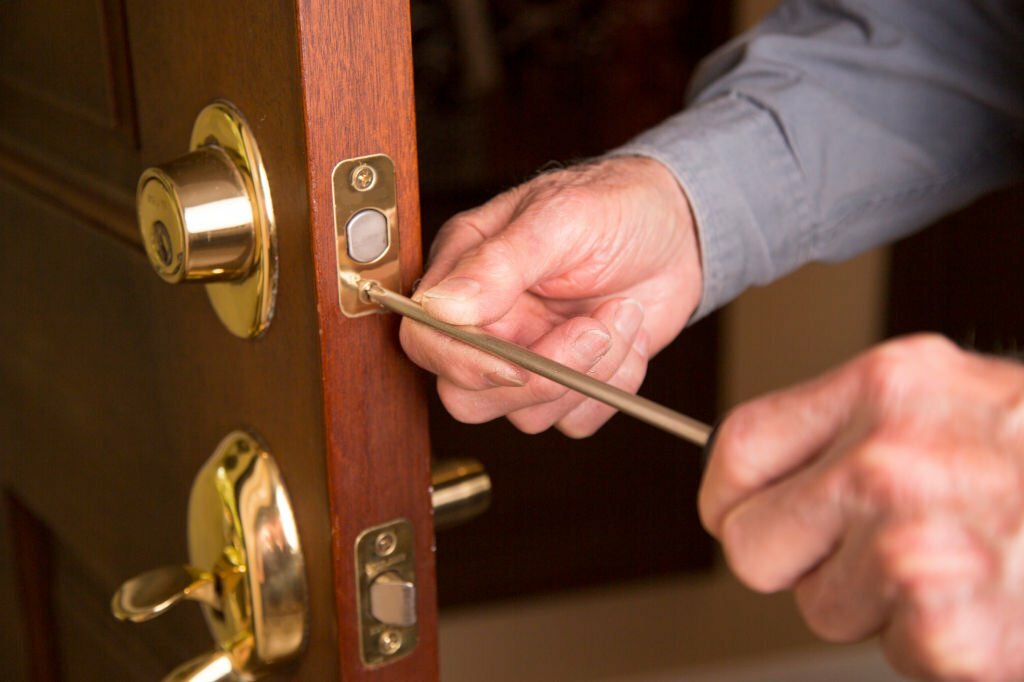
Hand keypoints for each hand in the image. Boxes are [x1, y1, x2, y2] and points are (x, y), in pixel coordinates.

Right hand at [400, 156, 700, 436]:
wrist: (681, 229)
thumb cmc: (616, 205)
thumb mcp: (559, 218)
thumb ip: (498, 263)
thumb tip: (441, 305)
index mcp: (467, 273)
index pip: (425, 340)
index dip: (464, 363)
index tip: (516, 362)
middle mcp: (490, 322)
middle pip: (469, 397)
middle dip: (539, 379)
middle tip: (592, 332)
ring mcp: (528, 356)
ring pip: (529, 416)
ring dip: (590, 373)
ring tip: (621, 313)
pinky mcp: (570, 383)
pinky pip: (575, 422)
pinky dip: (613, 388)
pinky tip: (628, 336)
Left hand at [700, 334, 1023, 680]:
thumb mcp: (948, 398)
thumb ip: (851, 428)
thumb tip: (749, 479)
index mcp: (886, 386)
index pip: (737, 448)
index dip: (732, 497)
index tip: (744, 515)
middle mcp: (891, 457)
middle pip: (753, 545)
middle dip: (799, 562)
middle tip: (869, 553)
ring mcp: (918, 543)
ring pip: (821, 608)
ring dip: (876, 606)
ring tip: (955, 568)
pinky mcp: (952, 628)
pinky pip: (894, 653)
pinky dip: (935, 649)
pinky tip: (987, 608)